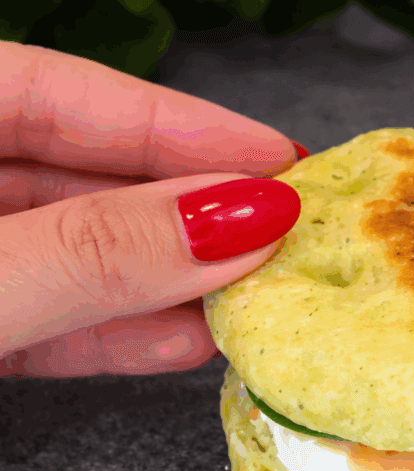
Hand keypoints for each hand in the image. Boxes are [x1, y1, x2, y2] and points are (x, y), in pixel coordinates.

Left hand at [0, 43, 302, 377]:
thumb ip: (93, 250)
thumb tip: (235, 222)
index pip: (56, 91)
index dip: (175, 122)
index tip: (276, 157)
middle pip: (76, 176)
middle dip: (184, 213)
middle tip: (281, 234)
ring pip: (69, 256)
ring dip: (164, 285)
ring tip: (252, 297)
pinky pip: (40, 320)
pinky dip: (110, 336)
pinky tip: (181, 345)